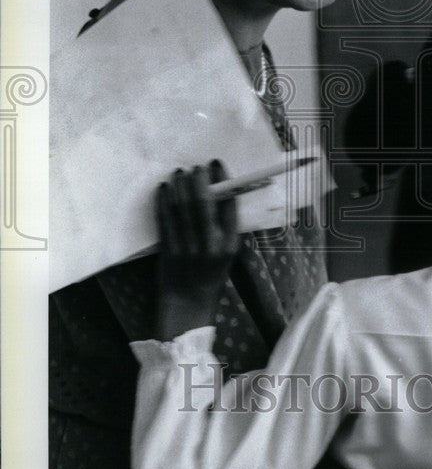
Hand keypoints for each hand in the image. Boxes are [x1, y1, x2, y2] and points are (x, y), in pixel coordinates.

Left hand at [155, 160, 239, 339]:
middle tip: (196, 167)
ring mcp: (188, 247)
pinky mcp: (169, 250)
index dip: (223, 180)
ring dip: (180, 185)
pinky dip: (164, 200)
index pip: (229, 204)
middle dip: (199, 179)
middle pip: (204, 202)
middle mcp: (211, 244)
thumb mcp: (228, 252)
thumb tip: (219, 192)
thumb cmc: (211, 275)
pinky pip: (165, 219)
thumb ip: (225, 226)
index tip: (216, 165)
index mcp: (230, 243)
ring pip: (182, 207)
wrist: (189, 303)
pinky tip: (164, 188)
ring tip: (179, 173)